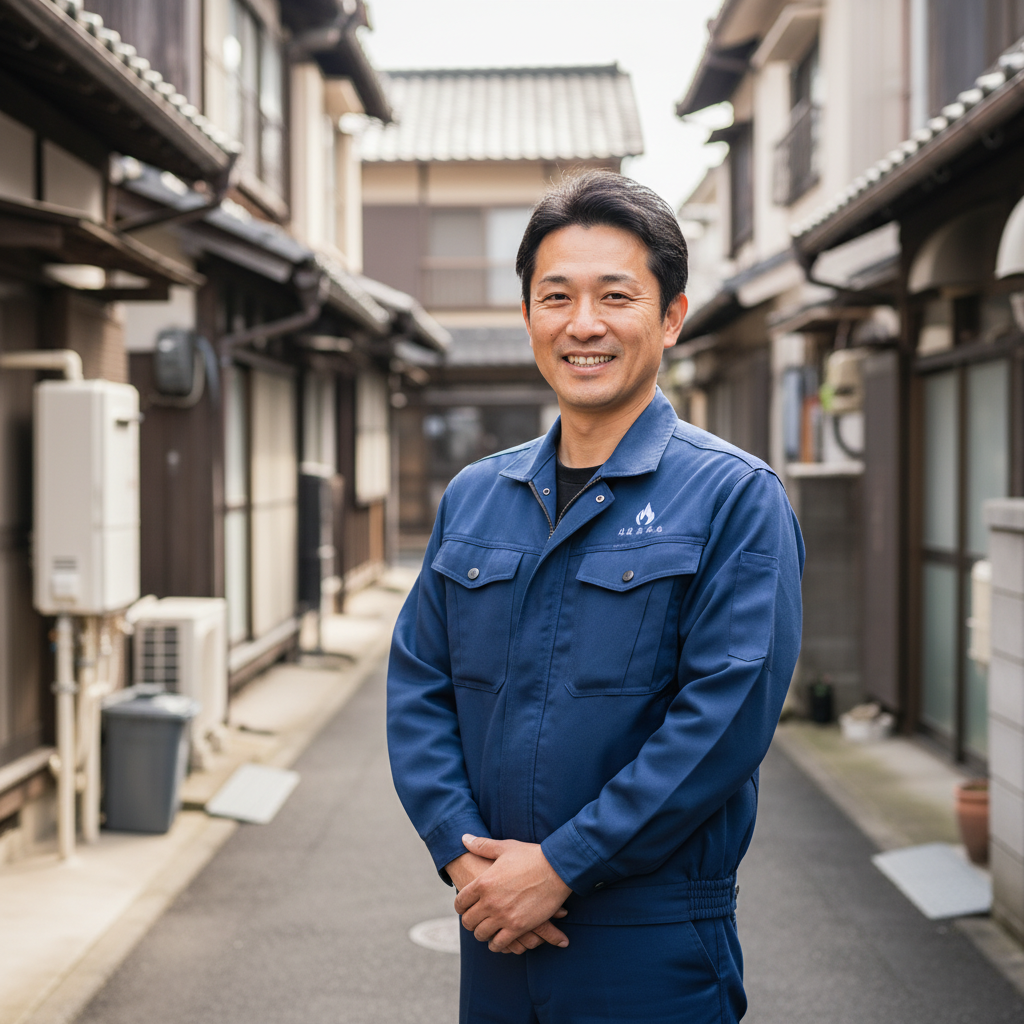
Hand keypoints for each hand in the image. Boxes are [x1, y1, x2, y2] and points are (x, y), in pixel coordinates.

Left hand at [453, 835, 572, 953]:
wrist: (557, 868)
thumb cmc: (531, 856)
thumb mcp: (505, 847)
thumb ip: (482, 845)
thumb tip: (464, 838)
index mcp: (483, 882)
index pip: (460, 901)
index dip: (460, 906)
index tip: (465, 907)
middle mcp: (489, 901)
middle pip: (468, 921)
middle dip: (470, 922)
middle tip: (476, 921)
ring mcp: (503, 916)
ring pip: (481, 934)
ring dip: (482, 934)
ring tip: (487, 931)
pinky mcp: (518, 927)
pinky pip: (499, 943)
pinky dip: (497, 944)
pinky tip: (498, 941)